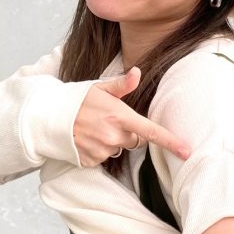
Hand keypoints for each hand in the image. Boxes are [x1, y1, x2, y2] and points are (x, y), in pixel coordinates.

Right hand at [73, 67, 190, 166]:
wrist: (47, 116)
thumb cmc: (76, 99)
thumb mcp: (99, 88)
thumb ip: (121, 84)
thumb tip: (138, 72)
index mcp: (119, 115)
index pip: (151, 131)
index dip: (171, 142)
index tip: (187, 152)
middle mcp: (112, 135)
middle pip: (135, 140)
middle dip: (126, 132)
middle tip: (107, 120)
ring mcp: (101, 150)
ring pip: (118, 149)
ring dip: (111, 141)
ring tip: (93, 128)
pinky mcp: (90, 161)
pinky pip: (103, 158)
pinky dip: (97, 150)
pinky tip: (86, 139)